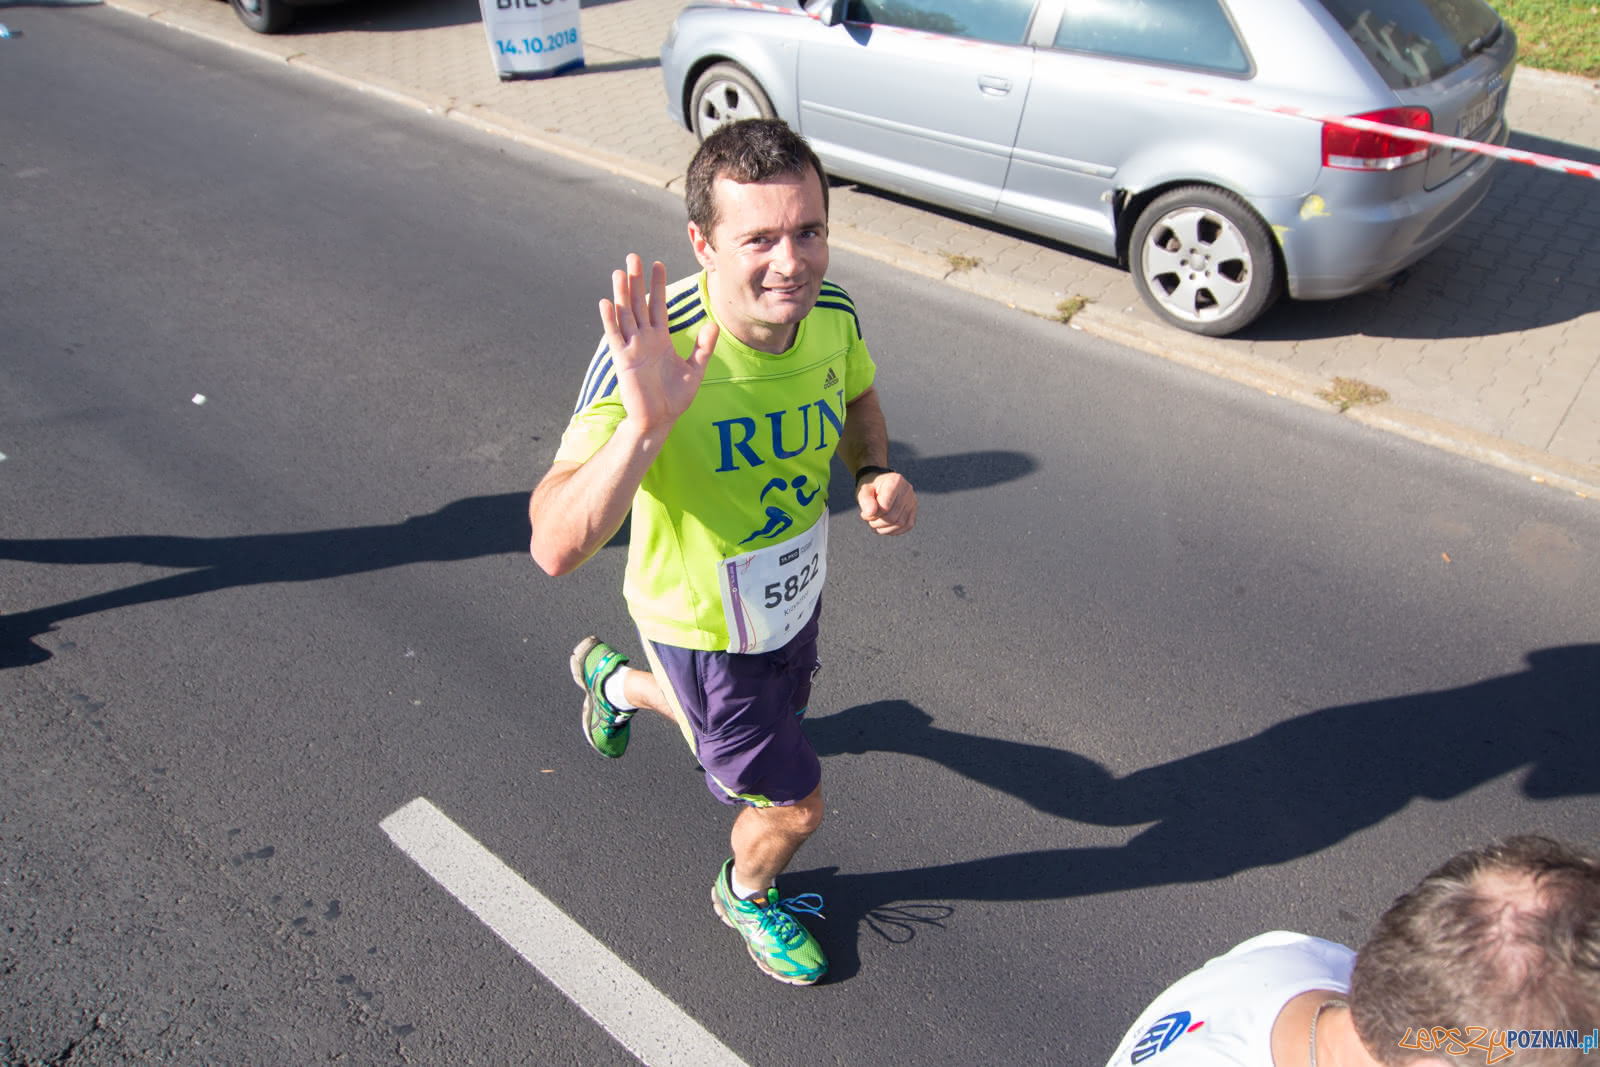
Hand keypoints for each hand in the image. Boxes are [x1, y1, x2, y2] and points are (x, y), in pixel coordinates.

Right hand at [599, 255, 717, 431]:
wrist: (659, 420)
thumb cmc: (675, 398)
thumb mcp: (695, 370)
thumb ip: (703, 347)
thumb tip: (713, 324)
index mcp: (660, 339)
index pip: (658, 306)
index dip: (657, 285)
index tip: (657, 263)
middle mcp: (644, 339)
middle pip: (639, 304)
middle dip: (637, 281)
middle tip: (634, 256)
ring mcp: (632, 348)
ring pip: (626, 315)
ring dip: (622, 294)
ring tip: (620, 272)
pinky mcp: (623, 360)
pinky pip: (615, 336)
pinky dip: (610, 320)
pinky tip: (607, 302)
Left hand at [856, 471, 915, 534]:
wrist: (881, 486)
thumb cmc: (872, 489)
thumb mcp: (864, 490)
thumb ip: (865, 500)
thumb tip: (870, 513)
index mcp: (895, 481)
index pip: (885, 506)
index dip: (873, 515)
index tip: (864, 514)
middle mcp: (907, 490)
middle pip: (892, 517)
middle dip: (877, 523)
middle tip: (869, 520)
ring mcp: (912, 500)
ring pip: (900, 523)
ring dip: (884, 529)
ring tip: (875, 524)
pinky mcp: (914, 510)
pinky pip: (907, 526)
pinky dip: (894, 531)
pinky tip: (884, 528)